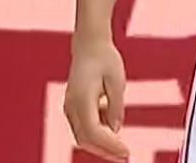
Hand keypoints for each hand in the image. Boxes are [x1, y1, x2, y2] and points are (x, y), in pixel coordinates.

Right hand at [63, 35, 129, 161]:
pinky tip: (111, 126)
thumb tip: (115, 129)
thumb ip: (116, 107)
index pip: (94, 132)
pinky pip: (83, 128)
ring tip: (120, 146)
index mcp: (81, 98)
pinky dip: (97, 134)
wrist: (89, 44)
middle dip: (105, 151)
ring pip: (82, 136)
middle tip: (124, 155)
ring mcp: (69, 107)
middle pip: (85, 139)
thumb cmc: (105, 58)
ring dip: (100, 144)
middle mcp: (71, 105)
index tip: (126, 151)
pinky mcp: (73, 107)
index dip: (110, 145)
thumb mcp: (117, 81)